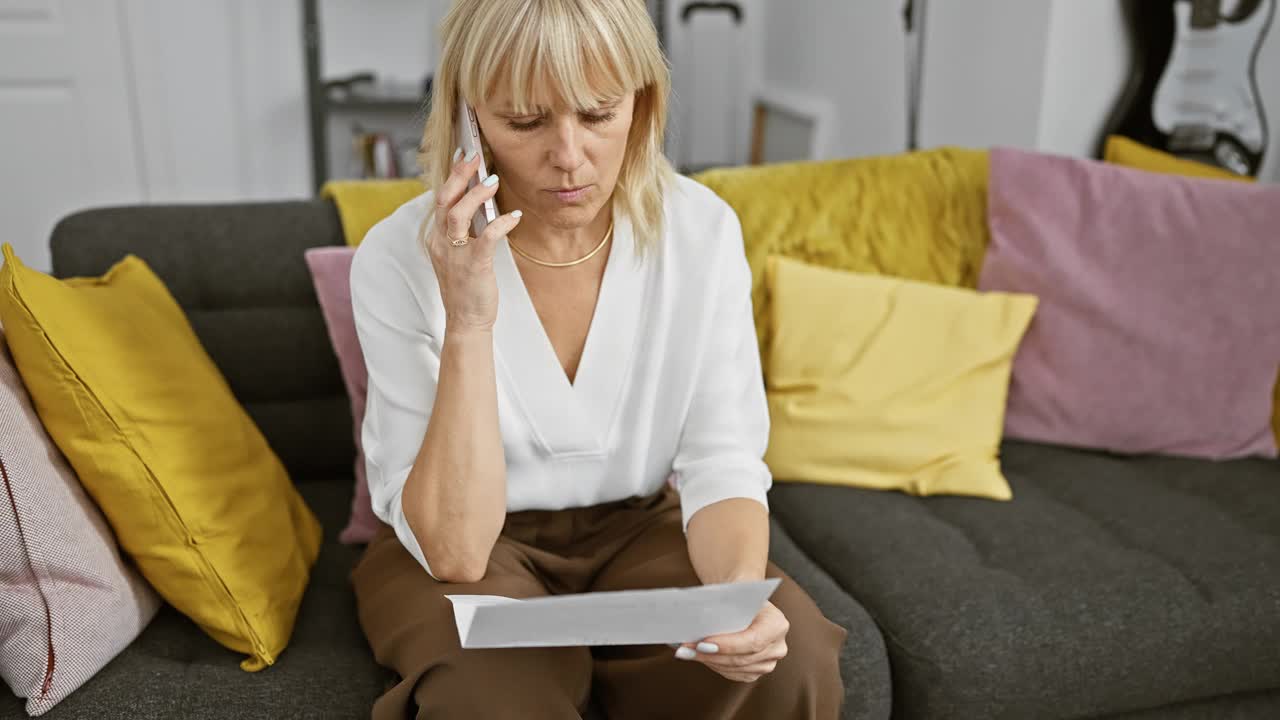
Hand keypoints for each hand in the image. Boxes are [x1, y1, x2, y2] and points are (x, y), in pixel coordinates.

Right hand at [424, 148, 523, 331]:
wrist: (466, 321)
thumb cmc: (467, 287)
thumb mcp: (459, 255)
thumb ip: (465, 231)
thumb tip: (482, 205)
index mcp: (436, 239)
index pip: (439, 199)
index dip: (451, 175)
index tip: (463, 155)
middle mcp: (441, 243)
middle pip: (443, 199)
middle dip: (459, 174)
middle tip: (476, 157)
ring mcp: (455, 254)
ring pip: (458, 213)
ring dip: (476, 194)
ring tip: (493, 181)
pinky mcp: (473, 266)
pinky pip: (487, 237)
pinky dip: (501, 223)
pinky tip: (515, 217)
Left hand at [674, 601, 788, 682]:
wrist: (745, 602)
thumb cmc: (739, 596)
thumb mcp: (733, 594)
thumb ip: (721, 607)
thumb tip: (698, 620)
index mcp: (777, 624)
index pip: (753, 641)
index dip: (728, 645)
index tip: (703, 643)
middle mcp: (778, 646)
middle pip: (742, 658)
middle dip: (711, 654)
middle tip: (687, 648)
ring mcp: (769, 662)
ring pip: (735, 668)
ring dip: (709, 661)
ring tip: (688, 652)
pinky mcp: (756, 671)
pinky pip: (734, 674)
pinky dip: (715, 665)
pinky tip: (700, 657)